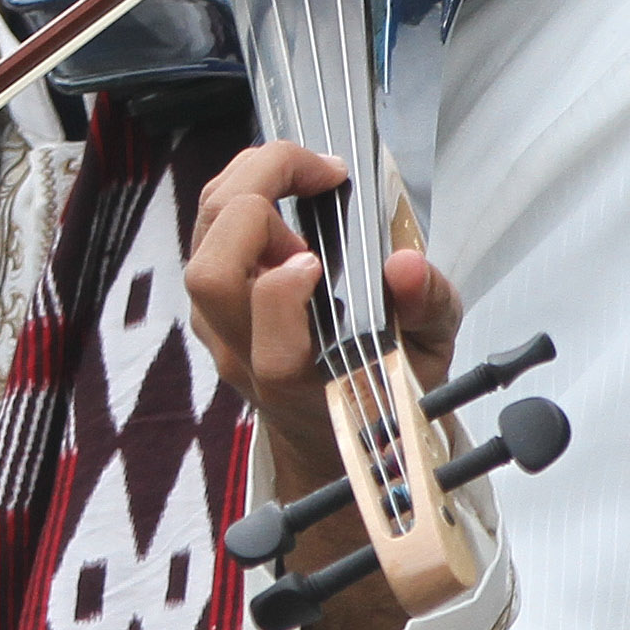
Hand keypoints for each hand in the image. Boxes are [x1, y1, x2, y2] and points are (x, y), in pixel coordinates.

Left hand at [185, 140, 464, 629]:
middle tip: (318, 175)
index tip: (316, 259)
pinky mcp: (216, 306)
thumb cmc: (389, 406)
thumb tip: (403, 262)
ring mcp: (221, 333)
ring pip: (198, 248)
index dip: (277, 295)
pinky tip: (292, 197)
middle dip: (252, 204)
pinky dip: (241, 200)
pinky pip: (208, 236)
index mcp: (299, 389)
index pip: (265, 344)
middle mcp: (244, 361)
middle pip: (209, 275)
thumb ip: (426, 311)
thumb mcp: (432, 367)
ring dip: (243, 193)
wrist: (348, 454)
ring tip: (306, 179)